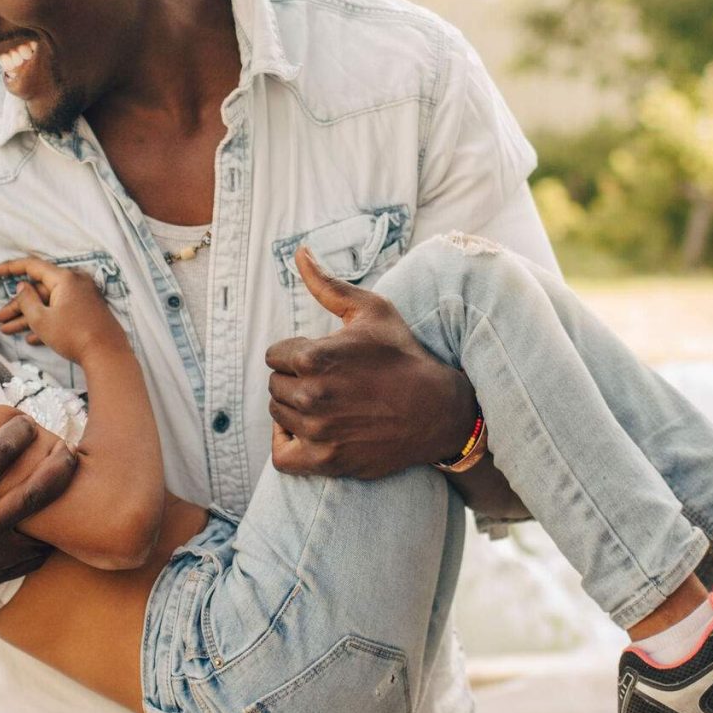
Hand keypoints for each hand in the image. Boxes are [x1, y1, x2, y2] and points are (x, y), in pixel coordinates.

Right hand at [0, 256, 125, 362]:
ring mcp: (82, 299)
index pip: (32, 266)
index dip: (10, 268)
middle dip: (17, 306)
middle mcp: (75, 284)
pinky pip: (61, 314)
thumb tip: (22, 286)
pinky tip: (30, 339)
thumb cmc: (73, 335)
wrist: (107, 356)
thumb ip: (27, 300)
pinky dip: (46, 324)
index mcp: (65, 279)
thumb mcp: (42, 319)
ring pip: (49, 305)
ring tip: (6, 331)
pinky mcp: (86, 314)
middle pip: (39, 291)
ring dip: (28, 318)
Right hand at [0, 367, 77, 598]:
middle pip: (32, 495)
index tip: (27, 422)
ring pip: (37, 530)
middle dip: (57, 468)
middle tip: (68, 449)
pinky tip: (51, 515)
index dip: (19, 434)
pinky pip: (29, 559)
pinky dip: (43, 537)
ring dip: (56, 504)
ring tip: (67, 479)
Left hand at [265, 246, 476, 479]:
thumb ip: (327, 285)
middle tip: (329, 381)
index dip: (298, 353)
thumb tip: (299, 252)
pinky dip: (288, 444)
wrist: (438, 409)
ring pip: (278, 416)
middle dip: (295, 379)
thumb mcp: (371, 310)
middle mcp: (311, 396)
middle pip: (275, 385)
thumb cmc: (403, 356)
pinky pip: (282, 456)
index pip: (275, 355)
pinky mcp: (326, 460)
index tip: (324, 358)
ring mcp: (318, 431)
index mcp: (314, 357)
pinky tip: (309, 431)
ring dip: (294, 409)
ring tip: (326, 403)